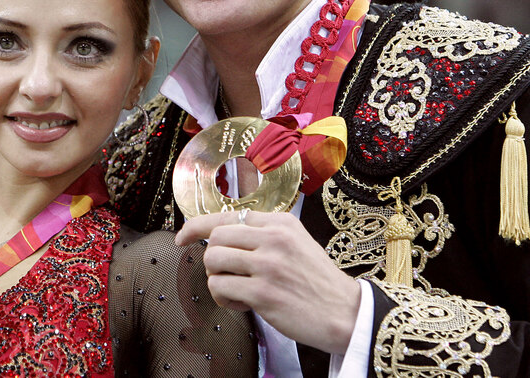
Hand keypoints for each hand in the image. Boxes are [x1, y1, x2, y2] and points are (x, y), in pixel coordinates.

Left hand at [175, 209, 360, 354]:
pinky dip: (224, 299)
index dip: (197, 226)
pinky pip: (219, 287)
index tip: (183, 237)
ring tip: (238, 290)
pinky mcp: (263, 293)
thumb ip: (264, 234)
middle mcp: (274, 238)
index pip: (226, 215)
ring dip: (217, 279)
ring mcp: (268, 264)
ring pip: (213, 260)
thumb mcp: (296, 242)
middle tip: (229, 275)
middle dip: (213, 259)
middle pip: (215, 237)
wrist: (346, 313)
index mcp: (280, 222)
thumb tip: (221, 234)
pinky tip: (243, 304)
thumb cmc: (317, 282)